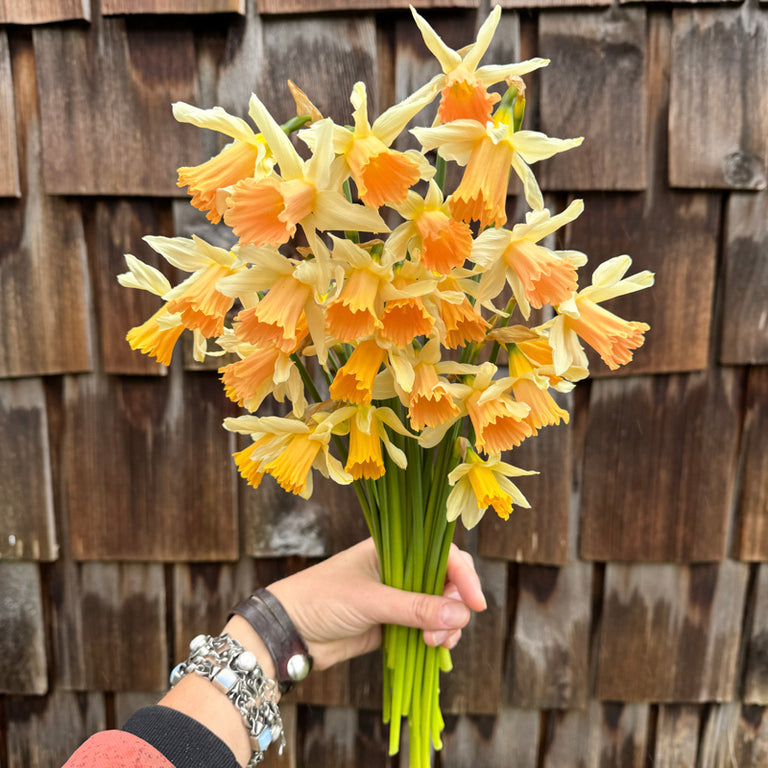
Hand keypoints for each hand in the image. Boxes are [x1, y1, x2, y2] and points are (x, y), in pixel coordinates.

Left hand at [267, 537, 486, 670]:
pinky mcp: (394, 623)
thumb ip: (415, 608)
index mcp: (394, 548)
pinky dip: (436, 638)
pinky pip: (427, 627)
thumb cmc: (322, 600)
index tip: (476, 603)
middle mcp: (400, 569)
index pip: (442, 554)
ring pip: (440, 607)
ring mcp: (399, 596)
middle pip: (447, 581)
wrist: (289, 632)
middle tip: (443, 633)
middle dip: (454, 606)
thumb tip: (462, 614)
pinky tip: (433, 650)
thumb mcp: (370, 600)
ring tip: (433, 645)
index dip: (463, 576)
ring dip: (446, 627)